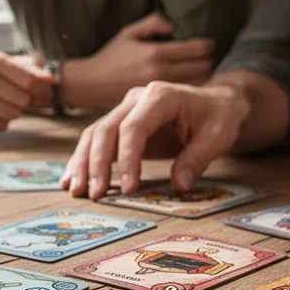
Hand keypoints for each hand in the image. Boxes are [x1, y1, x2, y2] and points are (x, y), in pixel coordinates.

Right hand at [0, 50, 54, 130]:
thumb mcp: (5, 64)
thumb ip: (31, 68)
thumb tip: (51, 79)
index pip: (30, 80)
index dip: (39, 90)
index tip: (37, 92)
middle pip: (23, 99)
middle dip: (24, 102)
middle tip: (15, 99)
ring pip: (12, 114)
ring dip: (13, 113)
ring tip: (3, 106)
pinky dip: (1, 123)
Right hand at [62, 81, 249, 198]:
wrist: (215, 103)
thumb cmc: (217, 117)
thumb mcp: (218, 135)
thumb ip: (198, 158)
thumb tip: (179, 184)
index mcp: (159, 96)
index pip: (134, 127)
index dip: (127, 158)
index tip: (128, 188)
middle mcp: (135, 99)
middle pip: (106, 129)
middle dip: (96, 163)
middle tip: (94, 194)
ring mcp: (124, 110)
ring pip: (94, 134)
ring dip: (83, 163)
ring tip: (75, 189)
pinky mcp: (120, 124)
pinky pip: (96, 140)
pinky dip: (83, 160)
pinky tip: (71, 179)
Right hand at [64, 14, 214, 109]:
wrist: (90, 85)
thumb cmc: (109, 58)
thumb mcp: (128, 33)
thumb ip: (153, 23)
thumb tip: (173, 27)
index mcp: (156, 53)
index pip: (197, 49)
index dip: (209, 45)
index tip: (210, 44)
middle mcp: (160, 73)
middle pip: (203, 68)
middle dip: (209, 61)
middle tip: (209, 58)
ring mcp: (160, 90)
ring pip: (196, 83)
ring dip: (202, 76)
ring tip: (200, 71)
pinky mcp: (156, 103)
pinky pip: (182, 95)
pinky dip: (189, 88)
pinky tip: (187, 85)